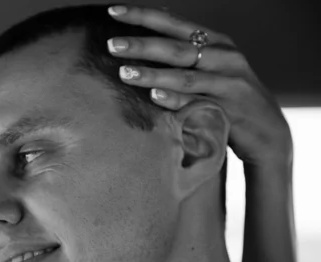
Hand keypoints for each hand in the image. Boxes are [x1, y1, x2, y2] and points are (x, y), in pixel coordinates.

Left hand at [106, 5, 292, 168]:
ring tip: (124, 73)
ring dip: (153, 74)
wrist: (267, 131)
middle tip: (111, 45)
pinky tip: (153, 97)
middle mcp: (224, 57)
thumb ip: (185, 55)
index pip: (174, 24)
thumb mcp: (213, 68)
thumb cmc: (230, 97)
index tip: (114, 11)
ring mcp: (229, 83)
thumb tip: (146, 38)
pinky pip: (197, 103)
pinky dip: (174, 99)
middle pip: (176, 48)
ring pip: (185, 76)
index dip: (143, 16)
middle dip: (141, 45)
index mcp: (216, 42)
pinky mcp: (230, 110)